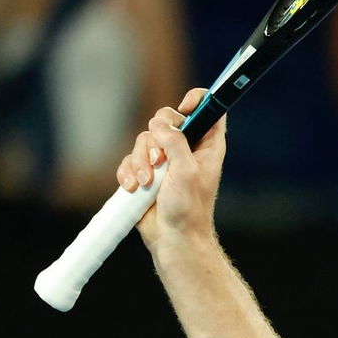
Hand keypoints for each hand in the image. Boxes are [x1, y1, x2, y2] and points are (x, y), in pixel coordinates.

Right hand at [116, 89, 227, 250]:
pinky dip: (129, 171)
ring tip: (147, 183)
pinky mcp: (147, 170)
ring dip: (141, 162)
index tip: (185, 109)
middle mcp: (187, 147)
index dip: (197, 101)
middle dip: (157, 138)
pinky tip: (134, 188)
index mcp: (207, 145)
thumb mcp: (186, 171)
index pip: (208, 109)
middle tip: (159, 160)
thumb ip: (175, 142)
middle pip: (167, 118)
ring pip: (145, 139)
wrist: (173, 237)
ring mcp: (166, 158)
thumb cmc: (188, 207)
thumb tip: (159, 123)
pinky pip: (130, 158)